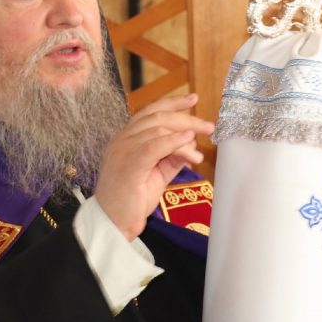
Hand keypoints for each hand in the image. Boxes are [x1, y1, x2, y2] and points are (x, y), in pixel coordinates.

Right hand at [94, 93, 214, 240]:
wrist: (113, 222)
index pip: (150, 112)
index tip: (193, 99)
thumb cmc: (132, 200)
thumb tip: (190, 143)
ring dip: (184, 136)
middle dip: (186, 118)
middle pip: (157, 117)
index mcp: (126, 138)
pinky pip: (153, 146)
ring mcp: (123, 150)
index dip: (173, 103)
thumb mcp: (156, 173)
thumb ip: (171, 157)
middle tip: (208, 126)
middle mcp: (122, 139)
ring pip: (157, 129)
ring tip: (199, 152)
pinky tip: (188, 143)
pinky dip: (173, 142)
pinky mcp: (129, 164)